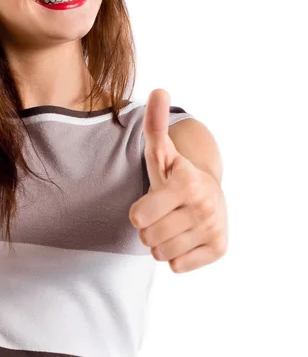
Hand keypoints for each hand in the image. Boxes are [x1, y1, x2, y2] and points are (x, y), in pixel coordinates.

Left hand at [129, 89, 227, 273]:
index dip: (137, 212)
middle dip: (148, 227)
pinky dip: (176, 255)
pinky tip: (184, 236)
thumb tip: (158, 90)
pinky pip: (177, 266)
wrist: (208, 194)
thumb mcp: (160, 150)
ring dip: (160, 241)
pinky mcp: (219, 248)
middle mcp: (203, 206)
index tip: (151, 200)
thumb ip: (154, 124)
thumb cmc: (174, 173)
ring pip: (161, 253)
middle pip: (147, 237)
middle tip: (162, 212)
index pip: (137, 217)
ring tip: (171, 223)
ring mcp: (213, 229)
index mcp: (185, 182)